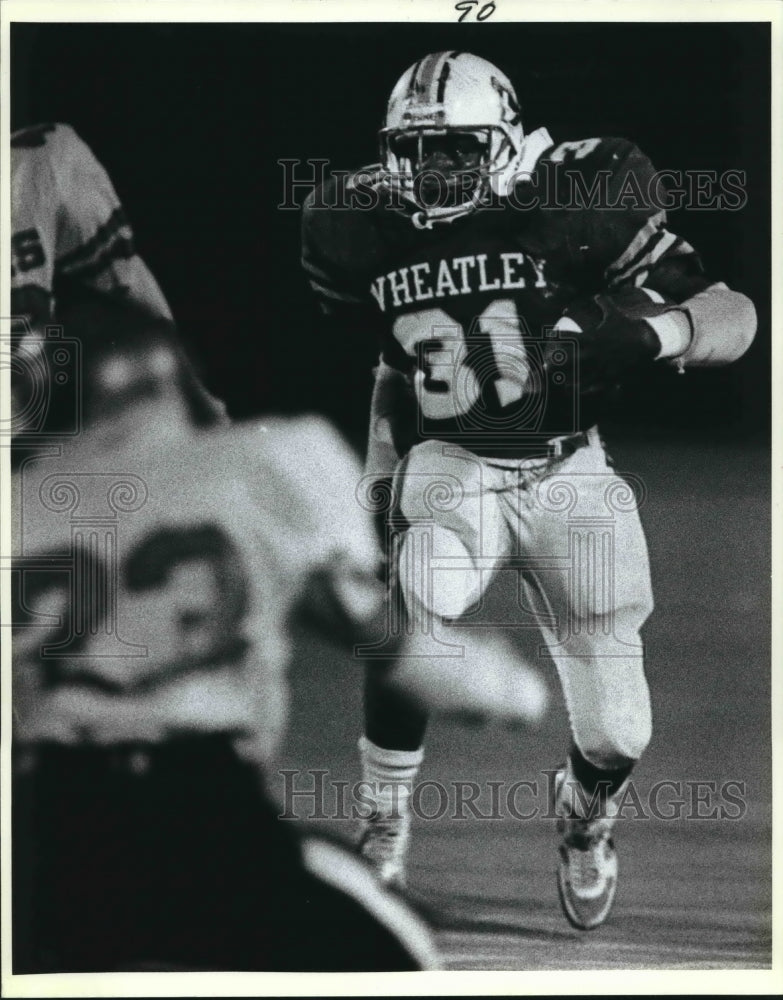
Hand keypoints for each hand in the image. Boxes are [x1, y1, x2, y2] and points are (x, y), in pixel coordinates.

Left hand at [551, 288, 670, 393]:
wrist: (646, 342)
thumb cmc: (628, 326)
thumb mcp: (615, 313)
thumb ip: (603, 303)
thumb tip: (596, 295)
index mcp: (592, 338)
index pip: (569, 339)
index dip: (557, 340)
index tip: (550, 341)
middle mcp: (593, 353)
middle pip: (568, 361)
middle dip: (556, 363)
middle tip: (545, 366)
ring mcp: (600, 366)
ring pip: (578, 377)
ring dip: (566, 380)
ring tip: (558, 382)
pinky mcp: (608, 376)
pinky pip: (592, 386)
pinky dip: (582, 389)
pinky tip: (575, 392)